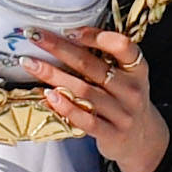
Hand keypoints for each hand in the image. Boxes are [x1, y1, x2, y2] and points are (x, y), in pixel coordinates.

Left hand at [22, 24, 167, 171]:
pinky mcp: (112, 134)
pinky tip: (48, 96)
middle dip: (59, 48)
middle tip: (35, 37)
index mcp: (137, 69)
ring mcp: (123, 113)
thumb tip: (65, 36)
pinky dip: (65, 106)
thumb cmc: (124, 101)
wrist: (141, 140)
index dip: (95, 36)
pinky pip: (85, 119)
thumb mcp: (126, 77)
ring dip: (53, 75)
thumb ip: (104, 59)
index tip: (68, 30)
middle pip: (92, 65)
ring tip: (30, 64)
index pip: (122, 46)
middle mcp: (132, 89)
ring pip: (84, 91)